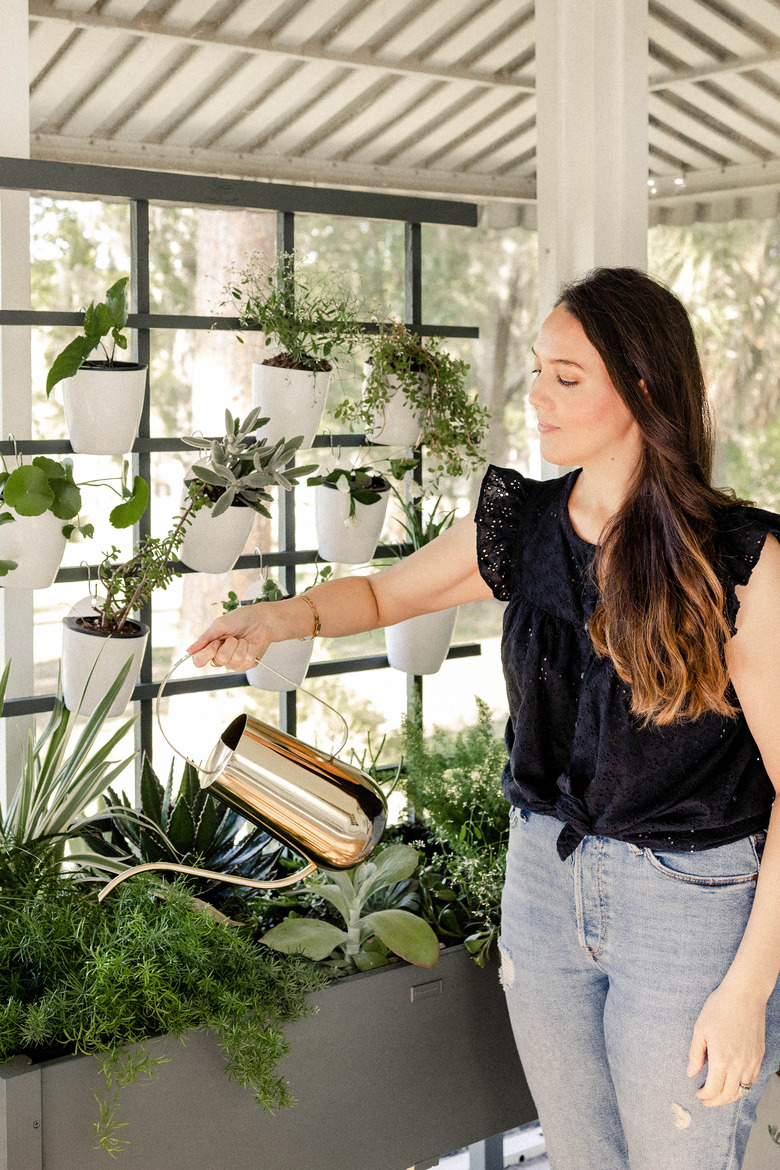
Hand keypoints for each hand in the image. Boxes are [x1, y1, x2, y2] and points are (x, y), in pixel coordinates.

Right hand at [187, 604, 274, 671]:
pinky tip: (251, 644)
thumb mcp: (220, 624)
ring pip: (235, 660)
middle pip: (220, 659)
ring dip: (241, 645)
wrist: (261, 619)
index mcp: (211, 647)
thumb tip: (189, 651)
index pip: (199, 661)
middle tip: (233, 637)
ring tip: (243, 639)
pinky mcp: (248, 664)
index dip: (206, 653)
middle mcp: (221, 657)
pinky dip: (251, 648)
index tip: (216, 642)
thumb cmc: (241, 619)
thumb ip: (205, 638)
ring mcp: (234, 663)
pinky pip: (247, 661)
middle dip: (230, 644)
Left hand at [687, 981, 765, 1105]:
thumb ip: (695, 1054)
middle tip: (706, 1100)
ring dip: (730, 1097)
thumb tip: (691, 1073)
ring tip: (719, 1095)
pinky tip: (734, 1083)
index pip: (714, 1089)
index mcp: (722, 1059)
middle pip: (729, 1095)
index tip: (698, 1094)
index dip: (705, 1095)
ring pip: (743, 1091)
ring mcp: (752, 1061)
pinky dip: (743, 1087)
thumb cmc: (719, 1008)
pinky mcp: (759, 1056)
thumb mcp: (700, 1030)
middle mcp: (739, 1065)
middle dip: (716, 1101)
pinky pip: (753, 1080)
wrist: (744, 995)